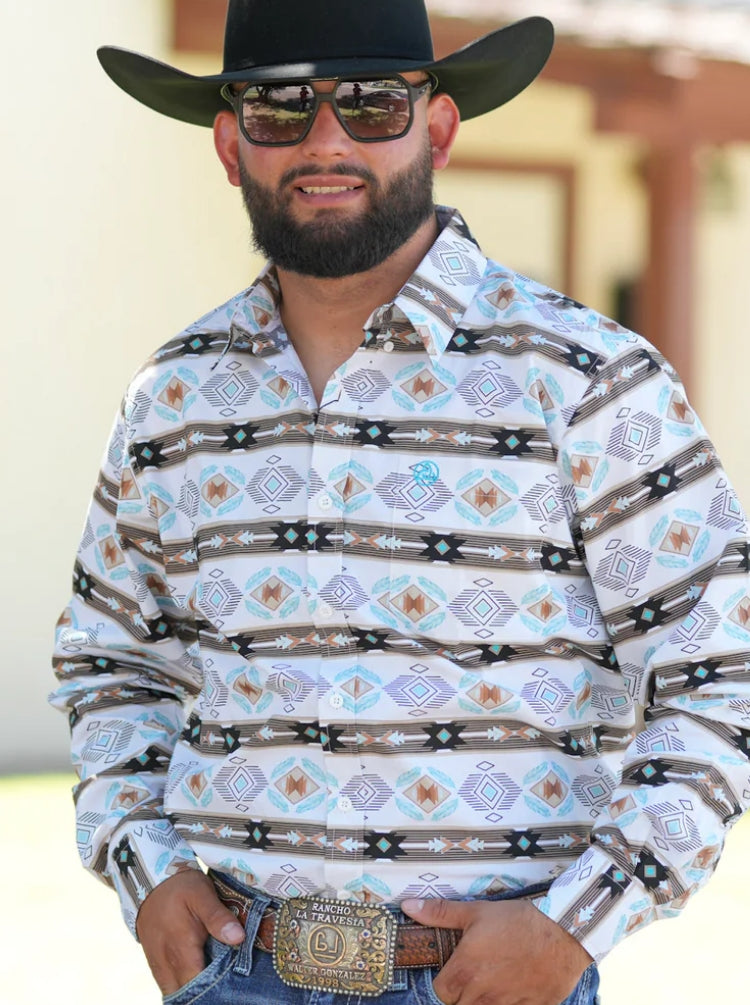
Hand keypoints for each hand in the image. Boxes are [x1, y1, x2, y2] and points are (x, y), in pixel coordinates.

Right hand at [135, 870, 245, 995]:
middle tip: (227, 983)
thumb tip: (238, 938)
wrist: (150, 884)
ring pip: (177, 992)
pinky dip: (183, 986)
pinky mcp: (156, 966)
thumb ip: (218, 917)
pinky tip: (198, 977)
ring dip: (194, 989)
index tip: (232, 984)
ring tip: (214, 982)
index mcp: (182, 949)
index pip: (199, 985)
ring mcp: (160, 967)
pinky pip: (170, 986)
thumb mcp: (202, 894)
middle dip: (207, 992)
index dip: (216, 989)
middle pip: (189, 993)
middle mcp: (168, 964)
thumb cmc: (180, 888)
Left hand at [401, 897, 593, 1004]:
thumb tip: (408, 907)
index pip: (441, 992)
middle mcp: (483, 994)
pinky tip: (515, 986)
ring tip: (495, 977)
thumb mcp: (476, 912)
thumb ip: (440, 913)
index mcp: (466, 970)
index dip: (446, 982)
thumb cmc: (517, 920)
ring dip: (485, 999)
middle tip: (476, 972)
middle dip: (464, 992)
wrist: (563, 932)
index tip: (455, 969)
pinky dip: (510, 1002)